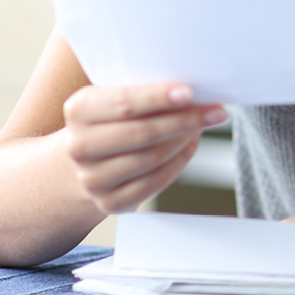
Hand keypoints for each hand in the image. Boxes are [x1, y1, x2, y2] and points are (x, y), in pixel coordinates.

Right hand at [62, 83, 225, 213]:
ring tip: (203, 124)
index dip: (158, 98)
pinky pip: (154, 183)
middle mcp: (78, 146)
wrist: (90, 159)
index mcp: (79, 110)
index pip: (124, 103)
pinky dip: (178, 162)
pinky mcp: (109, 203)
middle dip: (184, 120)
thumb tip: (192, 92)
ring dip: (184, 140)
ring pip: (151, 158)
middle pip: (142, 133)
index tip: (190, 93)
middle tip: (216, 111)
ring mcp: (91, 178)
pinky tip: (189, 146)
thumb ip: (145, 91)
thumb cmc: (114, 118)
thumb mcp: (118, 96)